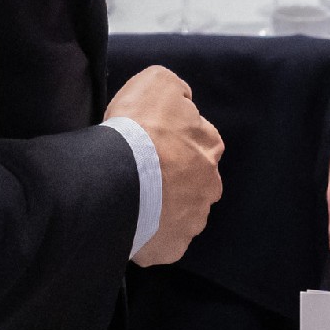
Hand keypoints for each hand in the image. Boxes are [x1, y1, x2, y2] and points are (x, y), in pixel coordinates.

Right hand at [105, 65, 222, 265]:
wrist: (119, 175)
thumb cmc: (140, 125)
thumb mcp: (158, 81)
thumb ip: (175, 89)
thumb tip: (182, 99)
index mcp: (210, 146)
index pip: (200, 141)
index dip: (175, 140)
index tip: (154, 141)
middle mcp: (209, 186)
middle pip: (194, 181)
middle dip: (175, 178)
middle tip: (145, 172)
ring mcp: (192, 221)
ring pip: (181, 214)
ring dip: (164, 207)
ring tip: (136, 199)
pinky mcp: (171, 248)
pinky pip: (164, 243)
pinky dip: (152, 236)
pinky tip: (134, 223)